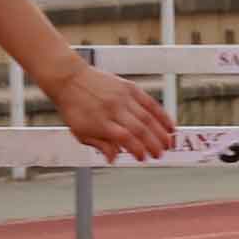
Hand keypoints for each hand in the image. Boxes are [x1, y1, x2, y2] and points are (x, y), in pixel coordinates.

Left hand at [46, 63, 178, 163]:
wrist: (69, 78)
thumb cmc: (73, 108)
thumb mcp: (80, 132)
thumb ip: (99, 146)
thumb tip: (114, 159)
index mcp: (101, 123)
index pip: (125, 139)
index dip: (137, 150)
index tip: (143, 158)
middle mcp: (113, 110)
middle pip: (139, 129)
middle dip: (153, 144)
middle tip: (160, 155)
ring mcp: (122, 97)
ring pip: (147, 117)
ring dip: (160, 132)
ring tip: (168, 144)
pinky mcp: (129, 87)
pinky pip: (149, 102)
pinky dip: (161, 114)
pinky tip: (169, 125)